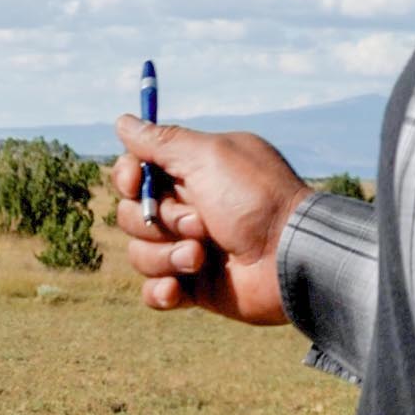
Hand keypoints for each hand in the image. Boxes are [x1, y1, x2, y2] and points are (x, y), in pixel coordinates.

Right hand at [111, 114, 313, 325]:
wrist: (291, 258)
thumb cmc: (254, 199)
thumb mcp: (209, 156)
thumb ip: (162, 141)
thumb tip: (123, 122)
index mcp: (193, 173)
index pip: (136, 172)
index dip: (128, 177)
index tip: (134, 182)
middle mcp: (188, 209)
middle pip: (131, 214)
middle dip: (159, 221)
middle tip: (199, 223)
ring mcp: (189, 249)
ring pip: (140, 254)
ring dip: (166, 256)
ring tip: (201, 257)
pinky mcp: (194, 287)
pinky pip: (154, 292)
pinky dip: (161, 291)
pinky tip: (178, 289)